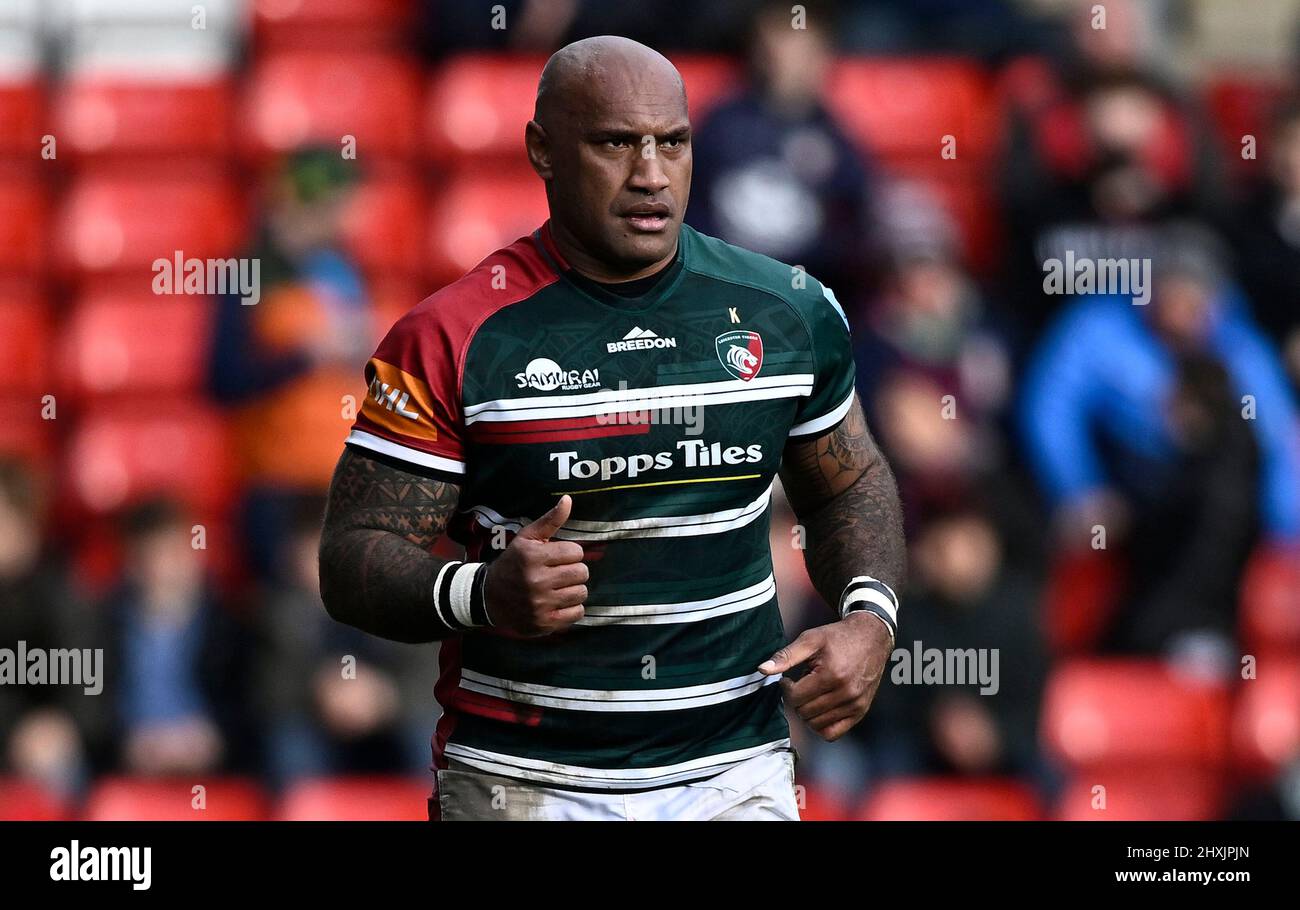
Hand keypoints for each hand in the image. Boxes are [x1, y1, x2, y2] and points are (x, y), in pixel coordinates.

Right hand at [483, 495, 587, 636]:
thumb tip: (568, 500)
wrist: (488, 598)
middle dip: (573, 571)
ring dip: (574, 589)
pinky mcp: (544, 623)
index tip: (557, 558)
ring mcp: (541, 604)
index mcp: (533, 557)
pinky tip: (558, 603)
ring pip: (582, 592)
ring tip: (559, 588)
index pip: (576, 552)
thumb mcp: (527, 539)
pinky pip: (577, 613)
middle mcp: (537, 581)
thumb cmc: (513, 564)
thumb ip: (550, 520)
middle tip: (559, 573)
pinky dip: (571, 608)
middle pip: (582, 572)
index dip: (569, 554)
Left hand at [758, 611, 892, 740]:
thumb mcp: (810, 639)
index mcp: (831, 674)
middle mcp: (846, 693)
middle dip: (797, 700)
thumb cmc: (838, 637)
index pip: (796, 697)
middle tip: (801, 685)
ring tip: (812, 694)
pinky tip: (819, 709)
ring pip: (816, 725)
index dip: (787, 688)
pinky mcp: (861, 711)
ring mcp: (855, 704)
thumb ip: (785, 656)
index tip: (789, 679)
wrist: (871, 637)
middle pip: (805, 712)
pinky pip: (834, 733)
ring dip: (807, 712)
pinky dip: (821, 726)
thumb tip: (762, 669)